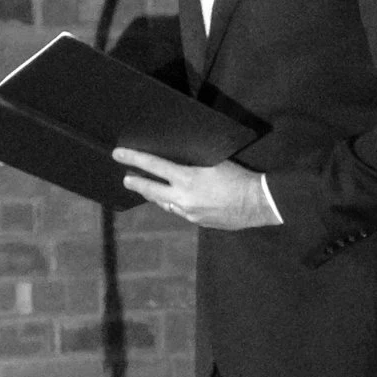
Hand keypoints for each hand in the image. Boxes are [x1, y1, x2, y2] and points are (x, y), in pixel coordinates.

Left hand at [113, 148, 280, 228]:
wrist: (259, 203)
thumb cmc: (240, 177)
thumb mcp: (214, 162)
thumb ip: (193, 164)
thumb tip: (178, 162)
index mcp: (187, 178)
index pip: (154, 166)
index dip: (134, 159)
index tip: (118, 155)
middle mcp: (183, 198)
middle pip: (152, 191)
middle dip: (137, 183)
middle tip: (126, 179)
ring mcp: (190, 213)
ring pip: (165, 203)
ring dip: (155, 196)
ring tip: (147, 190)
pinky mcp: (199, 222)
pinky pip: (180, 212)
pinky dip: (174, 204)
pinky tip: (174, 201)